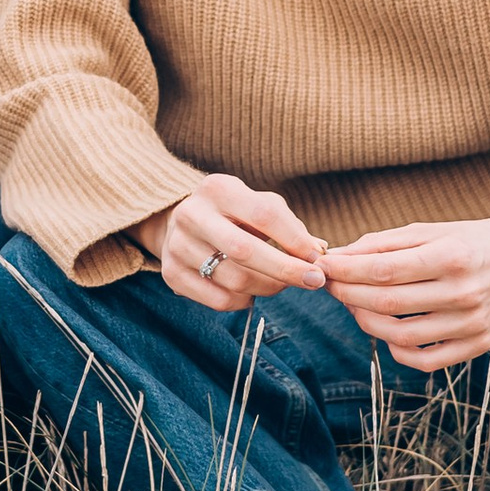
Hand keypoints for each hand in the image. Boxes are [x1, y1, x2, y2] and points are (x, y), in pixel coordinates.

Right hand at [137, 172, 326, 308]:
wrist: (182, 222)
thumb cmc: (234, 214)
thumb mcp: (259, 206)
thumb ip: (289, 226)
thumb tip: (318, 252)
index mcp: (218, 189)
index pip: (264, 215)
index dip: (294, 240)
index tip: (317, 258)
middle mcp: (192, 214)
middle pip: (245, 251)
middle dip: (286, 270)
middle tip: (314, 281)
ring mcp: (177, 245)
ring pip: (235, 280)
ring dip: (268, 288)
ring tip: (280, 284)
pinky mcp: (171, 273)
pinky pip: (219, 300)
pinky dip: (244, 301)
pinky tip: (251, 292)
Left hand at [317, 203, 489, 371]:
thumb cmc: (471, 240)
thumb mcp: (431, 230)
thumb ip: (384, 243)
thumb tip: (338, 257)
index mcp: (453, 256)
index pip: (385, 270)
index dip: (347, 270)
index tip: (323, 266)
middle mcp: (465, 293)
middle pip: (388, 303)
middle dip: (349, 294)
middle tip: (330, 285)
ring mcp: (473, 324)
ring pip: (401, 336)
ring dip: (365, 322)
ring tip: (354, 305)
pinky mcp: (478, 346)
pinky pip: (425, 361)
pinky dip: (396, 350)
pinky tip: (386, 331)